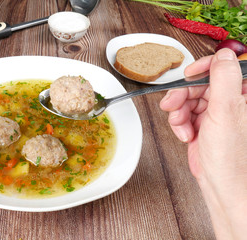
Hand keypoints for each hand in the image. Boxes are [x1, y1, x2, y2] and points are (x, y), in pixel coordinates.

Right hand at [160, 49, 246, 238]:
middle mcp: (231, 102)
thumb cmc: (230, 157)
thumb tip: (223, 54)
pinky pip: (184, 112)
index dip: (204, 68)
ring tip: (181, 125)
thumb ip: (224, 80)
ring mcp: (216, 113)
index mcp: (244, 95)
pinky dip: (179, 122)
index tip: (190, 74)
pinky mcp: (203, 123)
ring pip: (188, 97)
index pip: (223, 67)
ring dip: (179, 111)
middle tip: (173, 104)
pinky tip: (185, 133)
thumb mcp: (225, 113)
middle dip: (183, 94)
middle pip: (200, 83)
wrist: (220, 184)